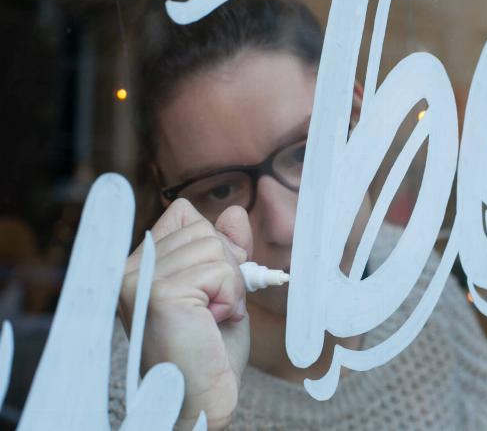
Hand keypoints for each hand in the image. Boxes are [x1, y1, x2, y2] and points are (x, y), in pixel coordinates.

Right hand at [118, 199, 253, 430]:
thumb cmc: (211, 350)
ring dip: (230, 285)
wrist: (204, 397)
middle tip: (214, 308)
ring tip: (212, 317)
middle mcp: (130, 270)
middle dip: (226, 267)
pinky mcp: (159, 295)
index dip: (215, 244)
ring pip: (214, 245)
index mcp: (140, 265)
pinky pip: (220, 270)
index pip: (184, 215)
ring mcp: (140, 281)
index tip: (213, 285)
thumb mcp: (223, 288)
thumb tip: (233, 212)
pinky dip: (231, 297)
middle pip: (202, 227)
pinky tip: (212, 323)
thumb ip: (226, 248)